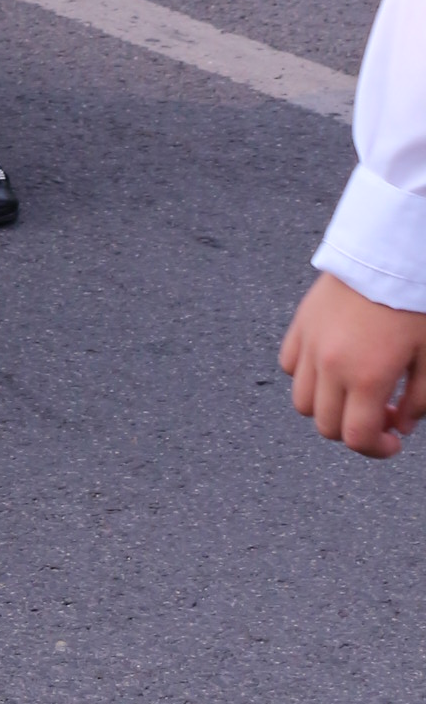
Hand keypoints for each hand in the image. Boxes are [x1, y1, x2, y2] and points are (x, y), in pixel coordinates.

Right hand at [279, 271, 425, 457]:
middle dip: (354, 432)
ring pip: (303, 402)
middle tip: (381, 415)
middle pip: (327, 426)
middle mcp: (332, 366)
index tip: (393, 441)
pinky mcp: (300, 325)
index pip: (357, 437)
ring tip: (352, 393)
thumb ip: (420, 400)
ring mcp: (311, 345)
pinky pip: (291, 366)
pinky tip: (333, 366)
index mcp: (368, 377)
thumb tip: (401, 426)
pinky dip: (308, 377)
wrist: (386, 253)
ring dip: (327, 408)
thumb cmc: (413, 303)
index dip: (376, 450)